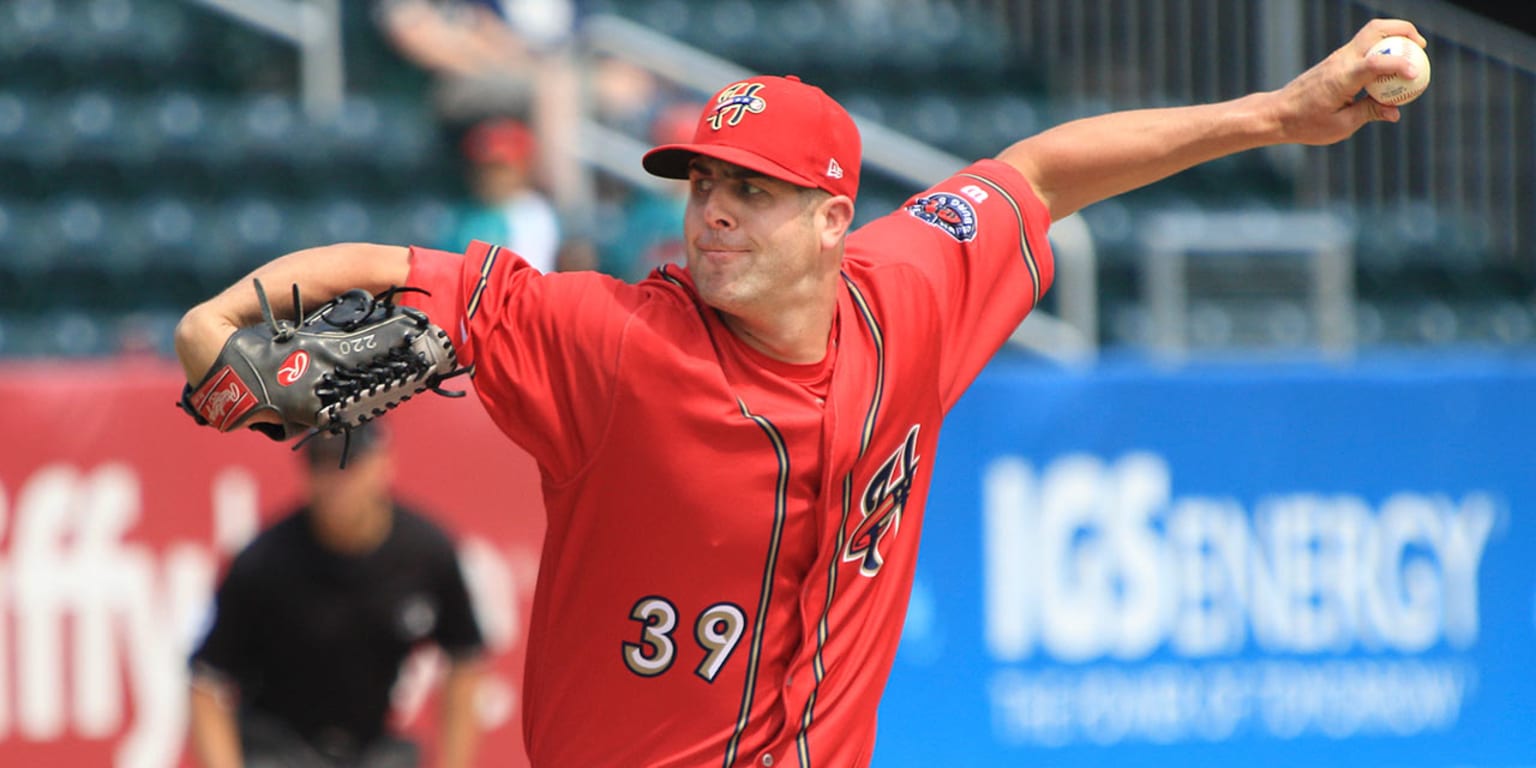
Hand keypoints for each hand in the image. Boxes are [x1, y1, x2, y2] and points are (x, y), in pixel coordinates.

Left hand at [1270, 18, 1427, 144]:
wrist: (1278, 113)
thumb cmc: (1306, 123)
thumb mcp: (1341, 126)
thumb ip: (1370, 113)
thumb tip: (1395, 111)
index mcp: (1341, 78)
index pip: (1375, 63)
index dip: (1399, 66)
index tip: (1416, 75)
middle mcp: (1341, 61)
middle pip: (1376, 29)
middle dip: (1404, 31)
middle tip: (1420, 47)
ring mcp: (1338, 57)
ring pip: (1371, 32)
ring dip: (1394, 35)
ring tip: (1412, 52)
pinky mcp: (1337, 59)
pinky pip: (1365, 45)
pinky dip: (1383, 47)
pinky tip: (1393, 64)